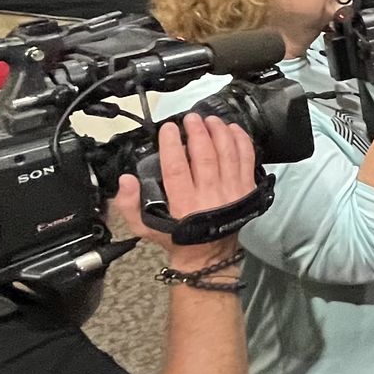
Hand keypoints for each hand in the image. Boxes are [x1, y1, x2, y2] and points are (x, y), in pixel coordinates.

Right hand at [111, 115, 255, 268]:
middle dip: (198, 132)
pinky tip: (231, 129)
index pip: (177, 168)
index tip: (168, 129)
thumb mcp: (144, 226)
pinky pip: (247, 160)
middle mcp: (210, 196)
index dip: (172, 145)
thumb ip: (129, 203)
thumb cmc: (175, 236)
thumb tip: (126, 179)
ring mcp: (232, 192)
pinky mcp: (247, 190)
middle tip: (190, 119)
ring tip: (209, 120)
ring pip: (227, 154)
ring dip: (219, 132)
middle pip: (205, 156)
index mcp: (184, 204)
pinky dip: (241, 141)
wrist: (208, 254)